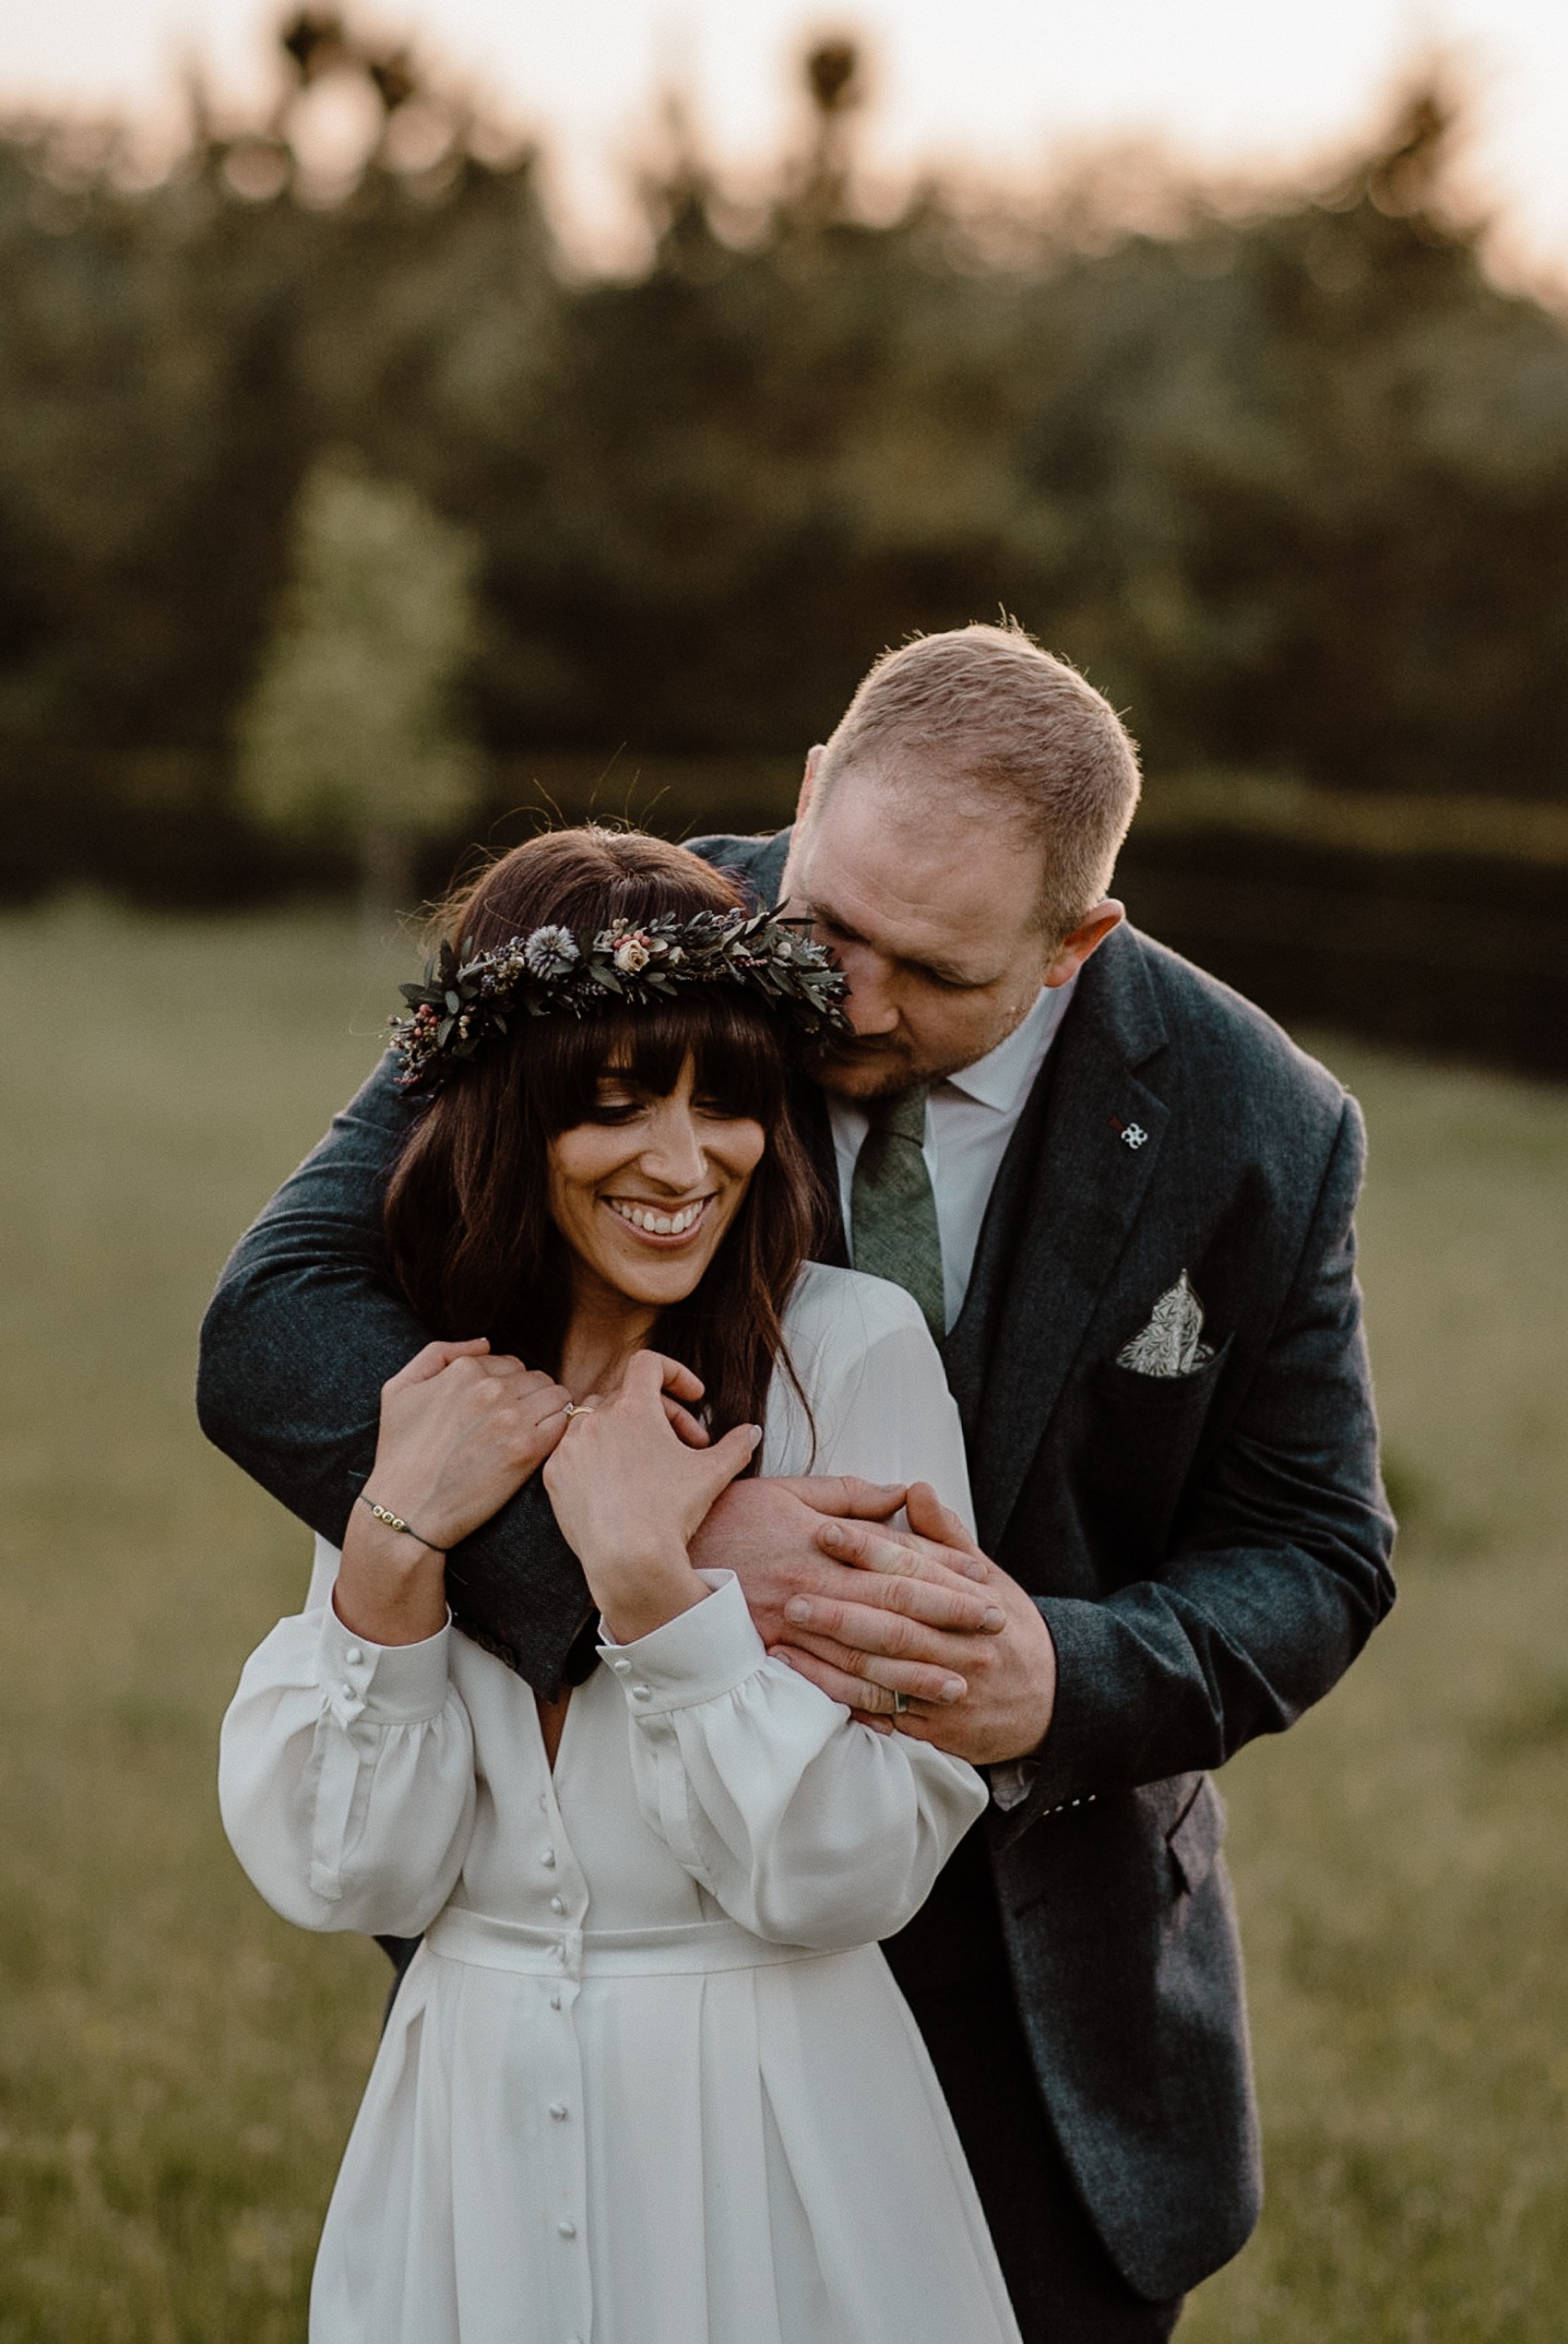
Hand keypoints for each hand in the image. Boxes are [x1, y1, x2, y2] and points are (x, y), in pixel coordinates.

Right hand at [335, 1339, 573, 1644]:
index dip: (509, 1386)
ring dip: (550, 1410)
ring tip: (533, 1433)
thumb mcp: (399, 1389)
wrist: (407, 1509)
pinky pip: (564, 1422)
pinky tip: (541, 1446)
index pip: (511, 1364)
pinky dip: (560, 1430)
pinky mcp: (528, 1449)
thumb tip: (484, 1343)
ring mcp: (512, 1417)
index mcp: (464, 1371)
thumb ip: (438, 1354)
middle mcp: (491, 1389)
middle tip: (519, 1423)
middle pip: (537, 1378)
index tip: (501, 1409)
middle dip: (532, 1396)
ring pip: (557, 1395)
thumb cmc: (399, 1453)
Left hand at [542, 1351, 761, 1644]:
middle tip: (685, 1445)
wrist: (628, 1560)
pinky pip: (573, 1451)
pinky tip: (617, 1483)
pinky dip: (596, 1457)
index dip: (675, 1373)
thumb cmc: (670, 1513)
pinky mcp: (554, 1475)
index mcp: (633, 1408)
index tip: (694, 1397)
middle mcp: (596, 1419)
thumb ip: (736, 1446)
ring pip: (596, 1420)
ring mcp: (570, 1447)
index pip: (649, 1364)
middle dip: (661, 1415)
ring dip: (624, 1431)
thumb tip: (753, 1432)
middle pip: (629, 1396)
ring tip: (648, 1462)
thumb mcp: (712, 1474)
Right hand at [688, 1474, 1005, 1713]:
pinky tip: (891, 1716)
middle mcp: (814, 1585)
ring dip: (914, 1672)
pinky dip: (859, 1702)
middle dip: (947, 1621)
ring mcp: (792, 1625)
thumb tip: (900, 1493)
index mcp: (822, 1542)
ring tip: (958, 1685)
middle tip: (993, 1632)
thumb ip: (847, 1495)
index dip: (944, 1570)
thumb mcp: (786, 1490)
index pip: (897, 1558)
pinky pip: (821, 1684)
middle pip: (893, 1607)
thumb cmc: (724, 1515)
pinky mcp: (771, 1653)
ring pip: (865, 1654)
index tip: (984, 1580)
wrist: (657, 1554)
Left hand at [768, 1481, 1057, 1763]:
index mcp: (973, 1597)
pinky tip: (808, 1679)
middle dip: (841, 1607)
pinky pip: (885, 1713)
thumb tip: (915, 1488)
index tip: (825, 1530)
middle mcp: (962, 1642)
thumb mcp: (989, 1576)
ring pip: (885, 1671)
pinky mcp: (938, 1727)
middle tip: (792, 1592)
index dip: (868, 1549)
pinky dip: (844, 1698)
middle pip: (895, 1622)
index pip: (913, 1568)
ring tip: (786, 1636)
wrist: (1052, 1700)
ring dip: (832, 1655)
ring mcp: (950, 1688)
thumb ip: (944, 1535)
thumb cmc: (1008, 1627)